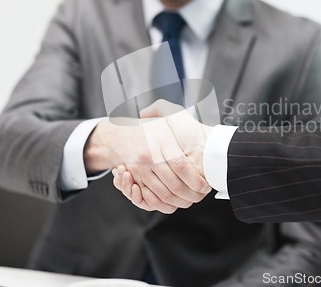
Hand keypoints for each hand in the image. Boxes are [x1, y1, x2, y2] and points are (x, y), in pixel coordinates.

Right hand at [85, 116, 210, 213]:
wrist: (115, 136)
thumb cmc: (146, 128)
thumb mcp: (164, 117)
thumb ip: (179, 117)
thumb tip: (201, 130)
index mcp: (161, 140)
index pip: (181, 166)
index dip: (195, 180)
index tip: (205, 184)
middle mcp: (150, 156)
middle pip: (174, 184)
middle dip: (191, 195)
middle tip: (201, 195)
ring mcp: (141, 169)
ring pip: (164, 194)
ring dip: (180, 201)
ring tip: (192, 199)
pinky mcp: (135, 180)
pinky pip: (151, 199)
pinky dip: (164, 204)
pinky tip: (175, 201)